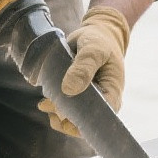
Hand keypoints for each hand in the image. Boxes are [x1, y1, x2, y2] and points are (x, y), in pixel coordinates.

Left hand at [39, 5, 130, 136]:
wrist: (96, 36)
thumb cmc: (99, 42)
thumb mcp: (93, 49)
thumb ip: (84, 67)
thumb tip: (68, 90)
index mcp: (112, 93)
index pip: (102, 117)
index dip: (84, 121)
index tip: (66, 115)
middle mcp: (101, 103)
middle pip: (84, 122)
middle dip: (65, 117)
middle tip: (50, 104)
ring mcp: (88, 102)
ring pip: (72, 119)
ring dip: (56, 114)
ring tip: (45, 103)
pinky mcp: (76, 99)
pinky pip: (65, 112)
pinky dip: (53, 109)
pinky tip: (45, 103)